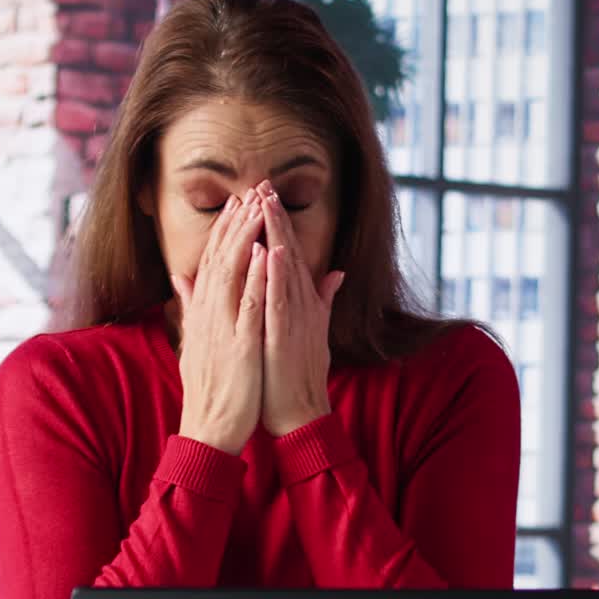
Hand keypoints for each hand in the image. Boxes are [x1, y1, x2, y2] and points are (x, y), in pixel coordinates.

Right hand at [171, 190, 267, 456]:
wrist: (209, 430)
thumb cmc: (208, 389)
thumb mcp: (195, 342)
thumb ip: (190, 307)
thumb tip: (180, 277)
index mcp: (201, 314)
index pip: (211, 263)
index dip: (224, 231)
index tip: (236, 202)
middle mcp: (208, 316)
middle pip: (220, 260)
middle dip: (235, 224)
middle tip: (249, 191)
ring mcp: (222, 330)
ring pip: (233, 275)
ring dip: (246, 239)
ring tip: (258, 208)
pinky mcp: (239, 347)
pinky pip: (249, 307)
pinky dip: (256, 279)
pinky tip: (265, 255)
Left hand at [256, 181, 344, 438]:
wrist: (299, 415)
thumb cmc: (295, 376)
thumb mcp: (309, 331)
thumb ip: (319, 300)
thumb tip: (334, 273)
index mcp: (298, 303)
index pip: (286, 254)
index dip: (277, 223)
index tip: (263, 195)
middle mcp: (300, 306)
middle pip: (287, 252)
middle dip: (276, 217)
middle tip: (264, 183)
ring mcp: (295, 319)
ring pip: (285, 268)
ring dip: (278, 234)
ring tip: (267, 202)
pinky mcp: (287, 336)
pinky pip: (281, 300)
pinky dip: (277, 275)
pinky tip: (273, 250)